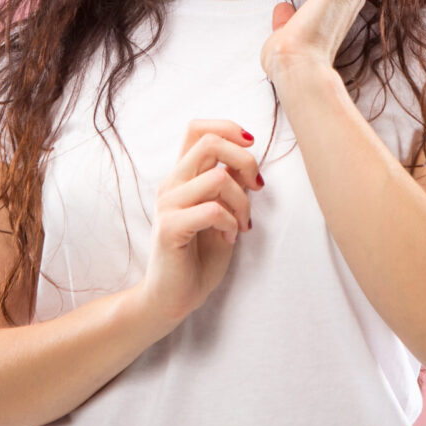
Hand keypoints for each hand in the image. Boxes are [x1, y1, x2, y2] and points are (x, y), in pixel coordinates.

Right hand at [137, 119, 264, 328]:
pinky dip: (231, 221)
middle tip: (257, 187)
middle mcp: (171, 184)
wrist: (172, 298)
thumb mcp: (223, 213)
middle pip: (209, 142)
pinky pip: (213, 210)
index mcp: (182, 176)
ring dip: (242, 200)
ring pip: (218, 178)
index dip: (228, 127)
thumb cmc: (198, 257)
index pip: (197, 128)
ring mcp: (168, 205)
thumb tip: (245, 162)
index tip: (251, 148)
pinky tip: (230, 235)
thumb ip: (229, 185)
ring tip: (242, 223)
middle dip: (245, 160)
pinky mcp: (170, 228)